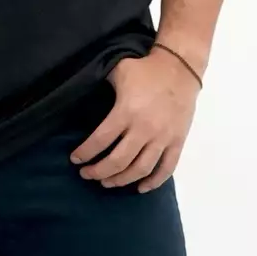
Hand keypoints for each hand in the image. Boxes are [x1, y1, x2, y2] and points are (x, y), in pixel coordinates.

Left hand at [70, 47, 198, 190]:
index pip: (101, 140)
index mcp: (127, 111)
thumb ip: (100, 84)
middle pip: (118, 161)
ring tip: (107, 182)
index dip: (85, 153)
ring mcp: (163, 137)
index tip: (75, 159)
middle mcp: (145, 128)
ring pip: (140, 169)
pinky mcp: (177, 141)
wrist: (181, 67)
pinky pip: (166, 168)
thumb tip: (77, 94)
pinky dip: (153, 182)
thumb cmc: (145, 69)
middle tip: (87, 174)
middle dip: (99, 172)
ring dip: (121, 180)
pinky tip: (140, 188)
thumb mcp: (118, 70)